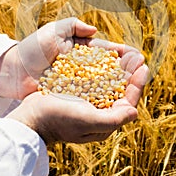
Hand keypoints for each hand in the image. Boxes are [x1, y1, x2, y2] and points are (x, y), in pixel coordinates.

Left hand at [0, 18, 147, 102]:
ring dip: (121, 84)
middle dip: (127, 69)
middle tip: (143, 70)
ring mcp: (79, 83)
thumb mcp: (53, 30)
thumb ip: (73, 25)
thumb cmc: (32, 48)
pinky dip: (106, 97)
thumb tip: (94, 30)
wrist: (14, 71)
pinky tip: (119, 99)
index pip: (107, 52)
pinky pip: (92, 97)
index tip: (137, 56)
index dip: (122, 54)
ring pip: (105, 83)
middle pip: (110, 68)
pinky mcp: (72, 96)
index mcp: (81, 50)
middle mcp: (83, 68)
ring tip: (137, 84)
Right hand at [6, 60, 147, 143]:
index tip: (143, 67)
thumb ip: (113, 119)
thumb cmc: (59, 120)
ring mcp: (89, 102)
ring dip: (118, 68)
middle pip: (120, 90)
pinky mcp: (79, 93)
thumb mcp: (88, 122)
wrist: (32, 117)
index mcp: (106, 122)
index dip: (137, 84)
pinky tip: (106, 57)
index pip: (128, 102)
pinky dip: (102, 68)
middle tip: (137, 56)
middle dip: (130, 73)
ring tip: (125, 54)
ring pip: (109, 83)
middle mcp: (100, 112)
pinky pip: (95, 79)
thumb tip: (135, 111)